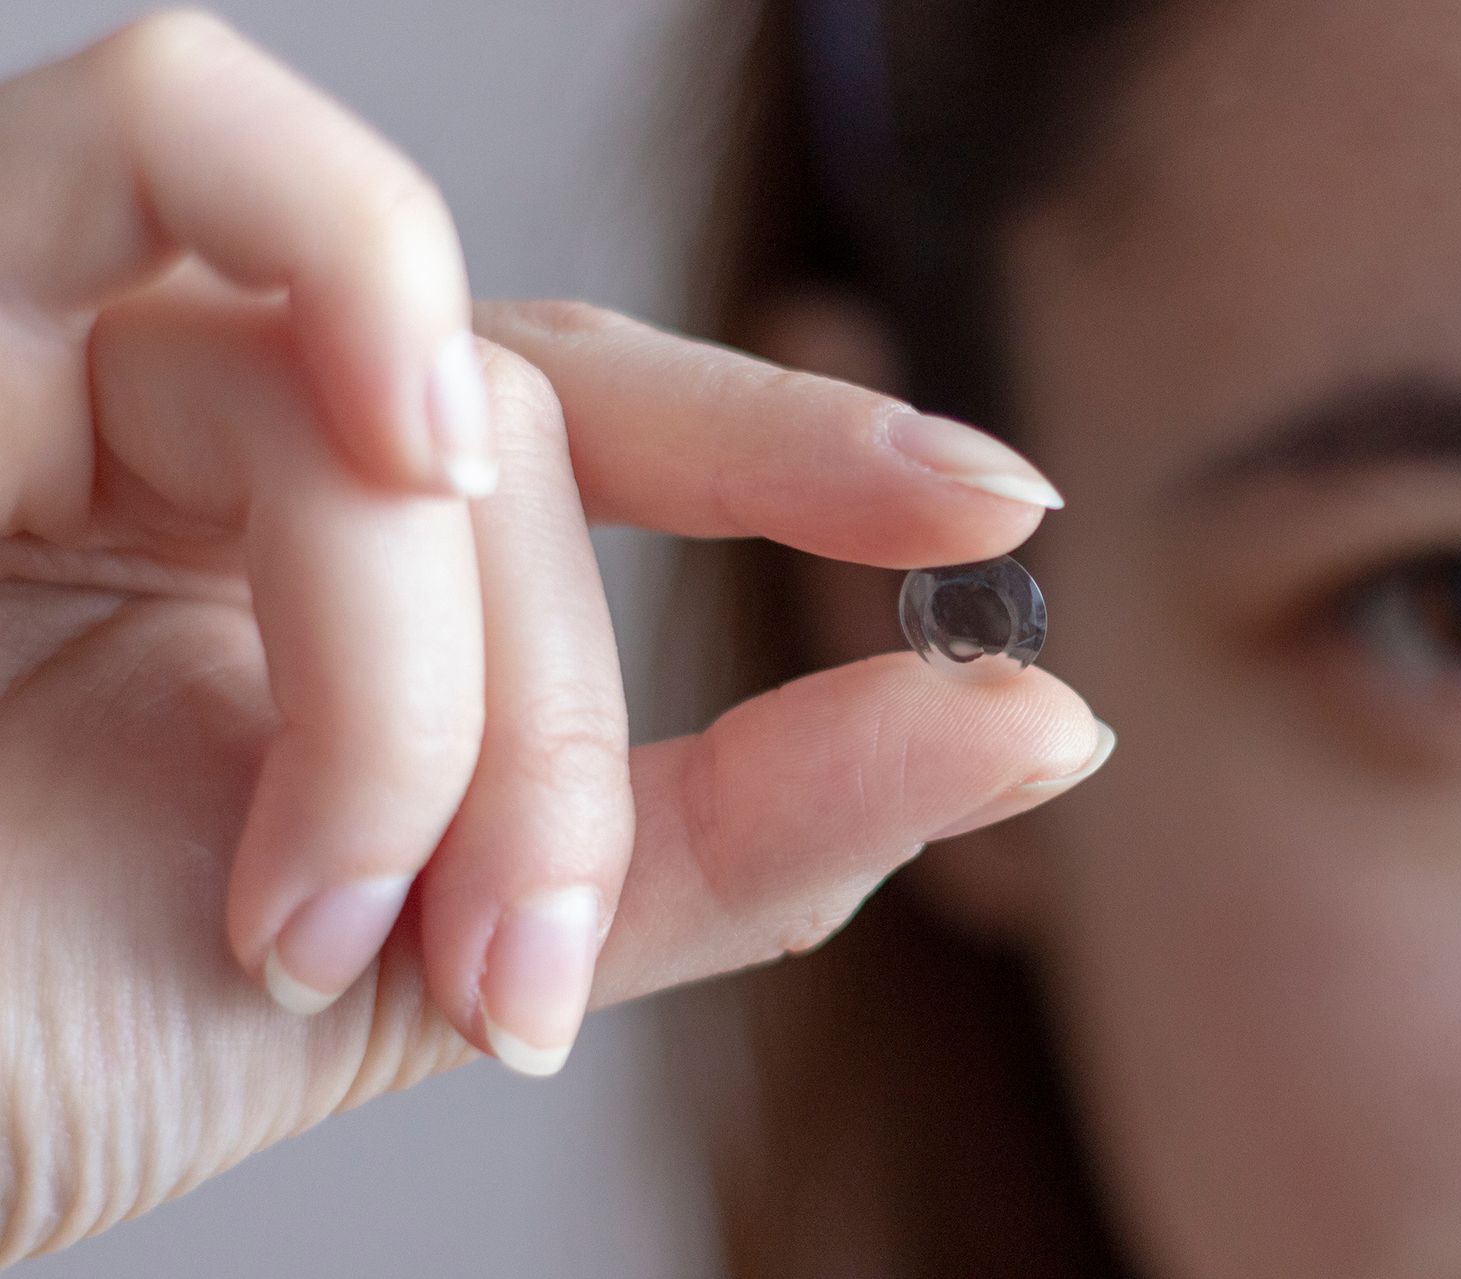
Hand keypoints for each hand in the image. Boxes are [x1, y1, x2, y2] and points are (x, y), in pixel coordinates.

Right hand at [0, 13, 1102, 1264]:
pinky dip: (342, 280)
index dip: (808, 453)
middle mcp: (210, 424)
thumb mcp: (459, 949)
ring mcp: (72, 334)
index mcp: (319, 561)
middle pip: (527, 450)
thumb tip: (1042, 725)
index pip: (600, 438)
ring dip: (428, 664)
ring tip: (338, 909)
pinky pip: (178, 131)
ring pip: (401, 389)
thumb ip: (743, 837)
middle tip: (513, 969)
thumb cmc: (48, 1036)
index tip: (1000, 507)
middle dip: (558, 731)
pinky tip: (394, 460)